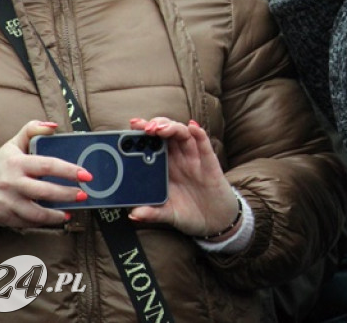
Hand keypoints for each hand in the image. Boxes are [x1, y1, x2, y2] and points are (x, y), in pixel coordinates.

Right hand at [0, 120, 89, 227]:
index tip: (85, 174)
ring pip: (37, 213)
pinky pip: (29, 223)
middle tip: (84, 194)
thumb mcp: (12, 144)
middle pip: (45, 191)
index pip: (47, 165)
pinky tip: (59, 217)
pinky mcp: (6, 218)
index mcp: (17, 163)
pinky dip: (45, 222)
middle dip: (67, 194)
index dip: (68, 170)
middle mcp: (12, 183)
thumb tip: (53, 126)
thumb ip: (32, 130)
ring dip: (57, 214)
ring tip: (73, 210)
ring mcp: (8, 203)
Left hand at [126, 117, 240, 238]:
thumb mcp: (168, 214)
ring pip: (183, 135)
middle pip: (166, 133)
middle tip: (146, 127)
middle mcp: (178, 159)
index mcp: (164, 168)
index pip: (152, 144)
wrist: (215, 222)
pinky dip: (199, 135)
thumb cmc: (189, 214)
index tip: (132, 128)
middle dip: (155, 125)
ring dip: (172, 127)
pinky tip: (193, 128)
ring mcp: (194, 159)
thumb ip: (152, 213)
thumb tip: (133, 215)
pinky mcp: (209, 164)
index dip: (142, 133)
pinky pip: (204, 145)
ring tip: (161, 129)